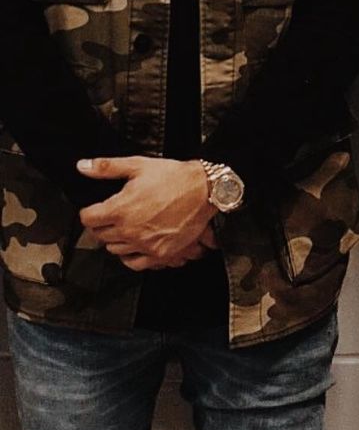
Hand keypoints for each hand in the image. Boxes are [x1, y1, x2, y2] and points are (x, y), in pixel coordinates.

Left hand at [78, 157, 216, 271]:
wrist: (204, 190)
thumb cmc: (174, 177)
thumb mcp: (138, 165)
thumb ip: (107, 167)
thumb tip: (83, 166)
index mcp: (120, 209)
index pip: (88, 219)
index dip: (89, 212)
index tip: (93, 209)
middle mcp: (129, 230)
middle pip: (100, 235)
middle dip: (101, 224)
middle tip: (111, 215)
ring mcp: (144, 244)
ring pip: (114, 249)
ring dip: (115, 239)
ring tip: (124, 227)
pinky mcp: (159, 253)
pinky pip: (134, 263)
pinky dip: (130, 256)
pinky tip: (133, 245)